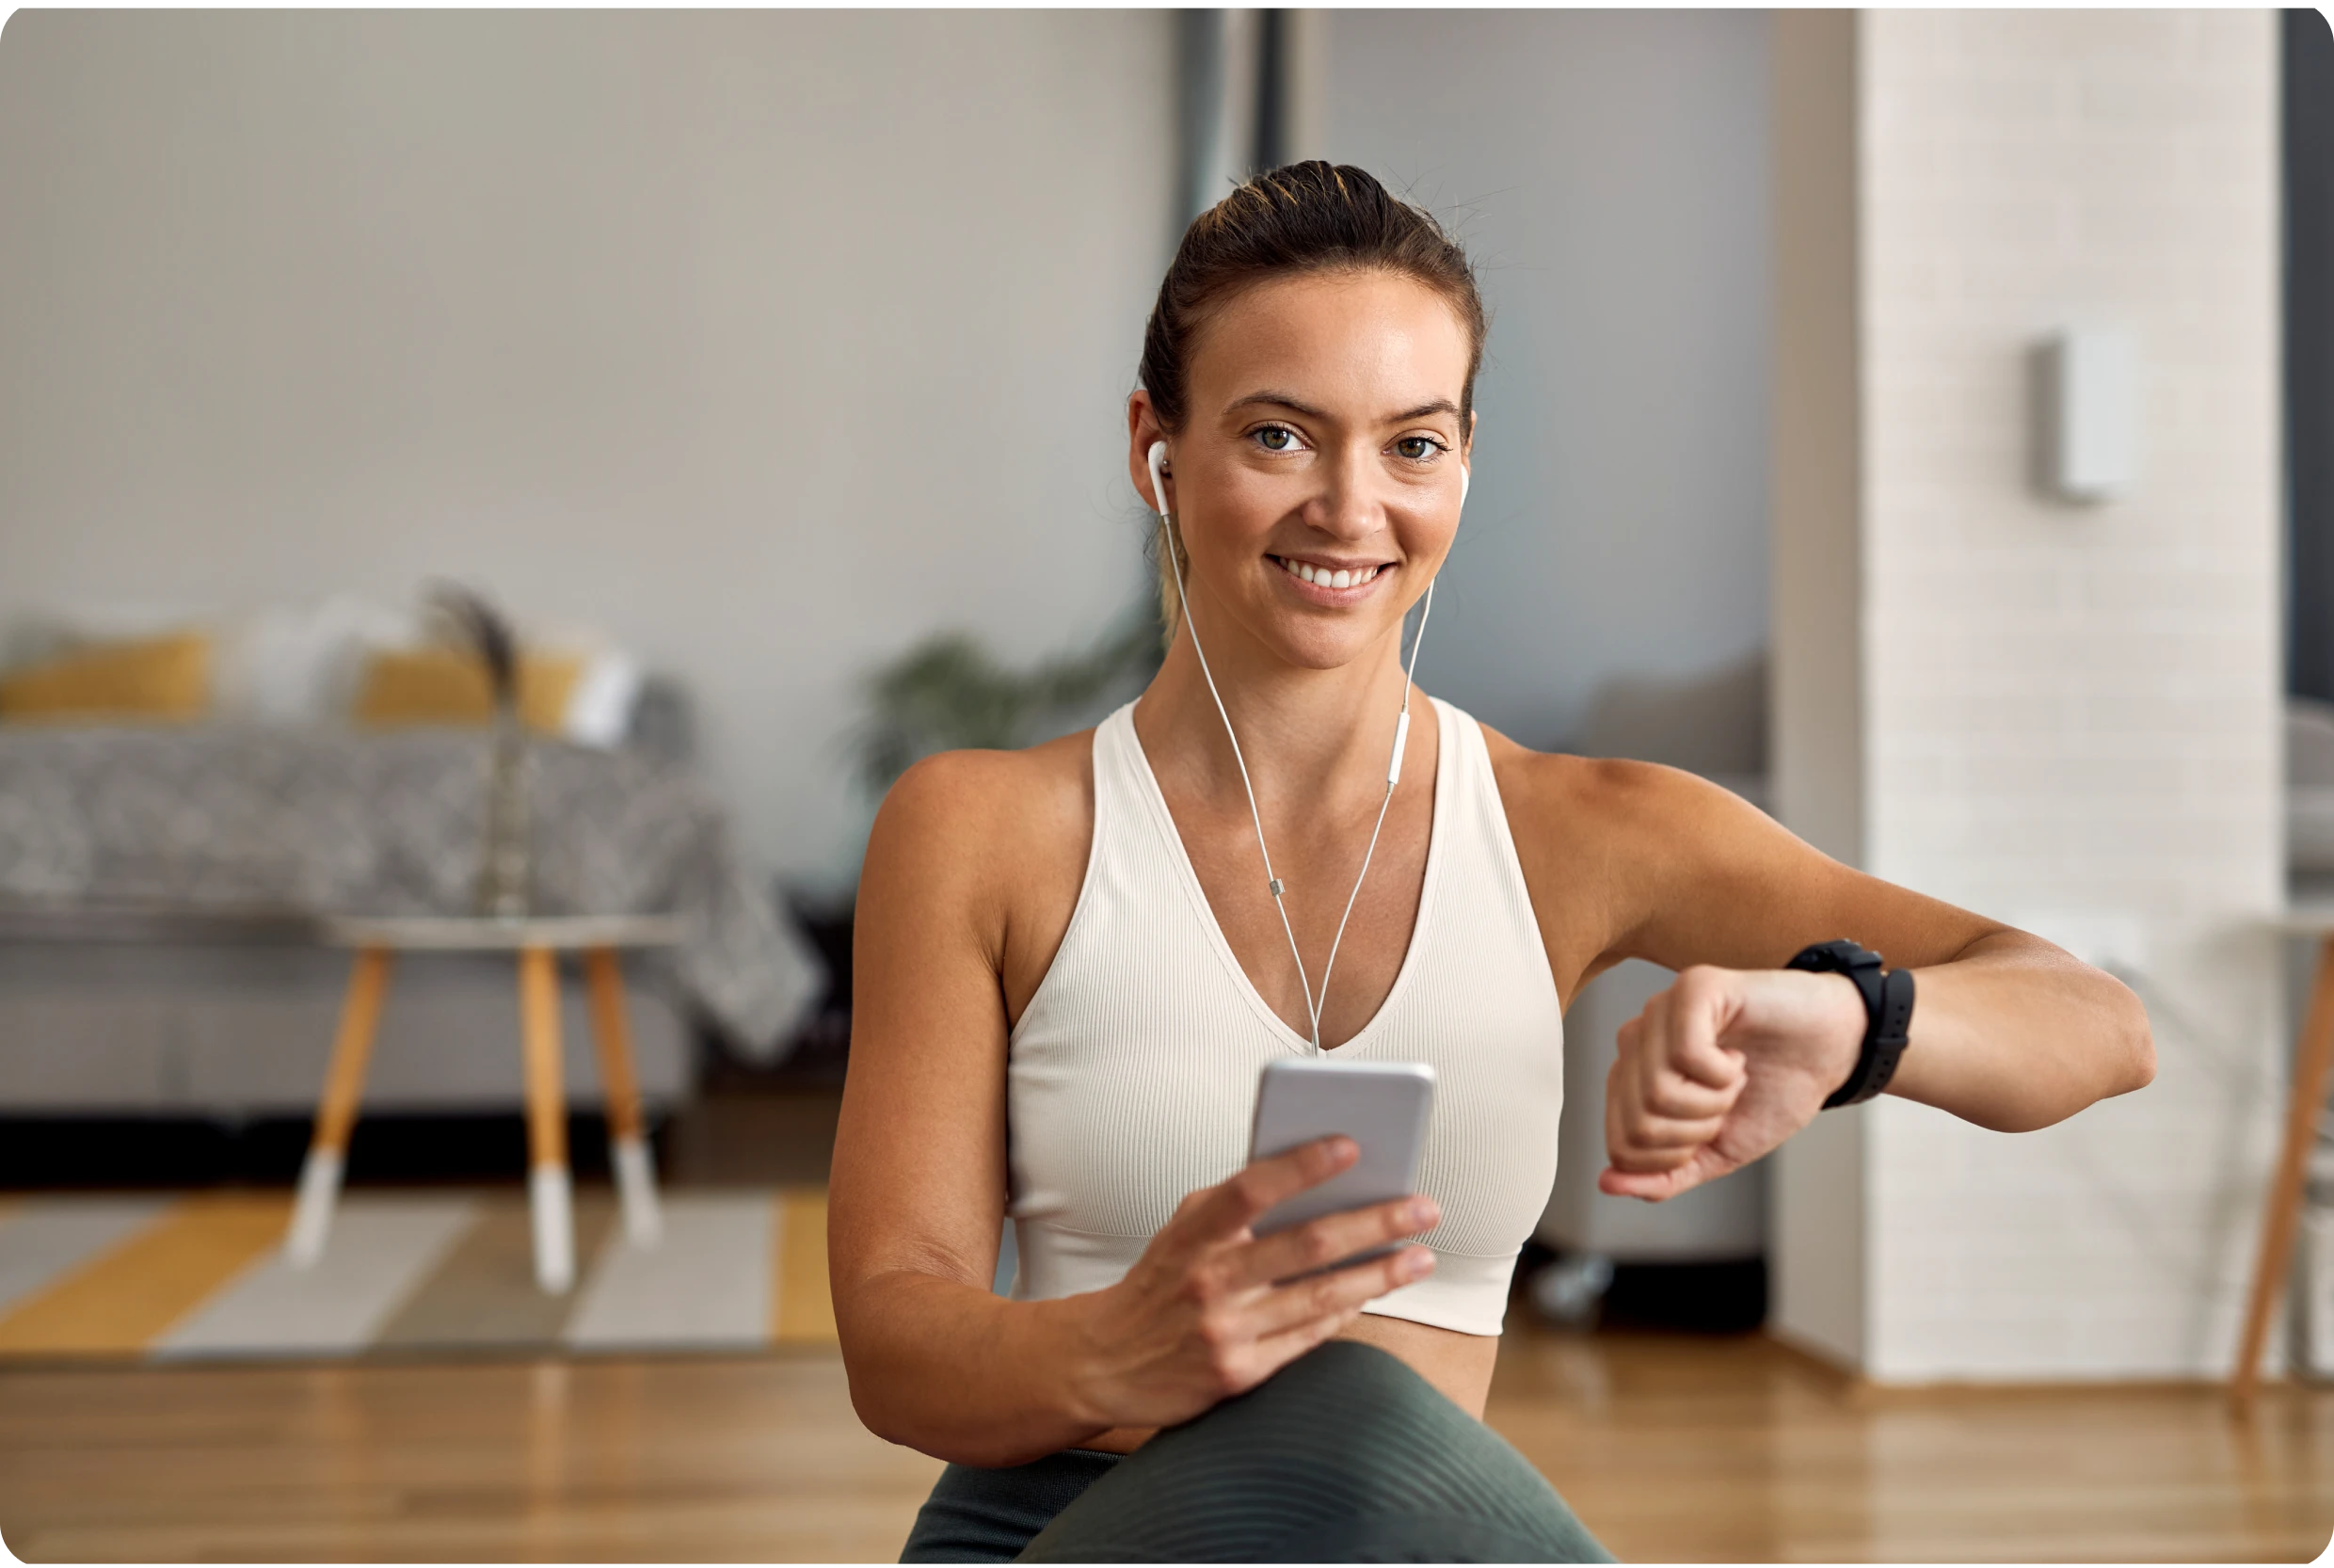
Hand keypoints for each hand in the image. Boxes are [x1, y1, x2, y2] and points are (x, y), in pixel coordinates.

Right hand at [1061, 1138, 1436, 1432]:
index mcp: (1193, 1233)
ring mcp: (1224, 1331)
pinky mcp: (1237, 1374)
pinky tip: (1376, 1291)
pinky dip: (1347, 1312)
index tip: (1353, 1145)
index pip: (1252, 1188)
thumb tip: (1309, 1176)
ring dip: (1380, 1273)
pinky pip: (1308, 1338)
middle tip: (1424, 1207)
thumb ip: (1234, 1206)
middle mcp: (1208, 1280)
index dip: (1302, 1164)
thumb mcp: (1181, 1232)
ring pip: (1320, 1297)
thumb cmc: (1159, 1282)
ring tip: (1422, 1256)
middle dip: (1375, 1221)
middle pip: (1306, 1243)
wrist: (1104, 1362)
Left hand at [1599, 965, 1865, 1200]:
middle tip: (1726, 1102)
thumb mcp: (1717, 1152)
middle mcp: (1635, 1039)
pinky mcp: (1693, 987)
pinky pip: (1684, 1054)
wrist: (1833, 1051)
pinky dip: (1724, 1073)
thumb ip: (1664, 1174)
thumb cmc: (1774, 1093)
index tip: (1710, 1130)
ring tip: (1734, 1077)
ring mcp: (1660, 1009)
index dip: (1675, 1156)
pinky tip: (1738, 1057)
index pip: (1620, 1146)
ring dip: (1713, 1102)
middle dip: (1696, 1132)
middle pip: (1637, 1124)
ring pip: (1656, 1092)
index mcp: (1631, 1078)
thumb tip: (1608, 1183)